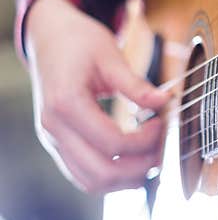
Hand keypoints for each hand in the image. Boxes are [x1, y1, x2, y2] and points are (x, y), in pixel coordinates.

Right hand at [25, 0, 168, 192]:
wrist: (50, 37)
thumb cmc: (80, 42)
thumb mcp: (110, 55)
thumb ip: (136, 84)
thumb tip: (165, 101)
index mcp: (66, 103)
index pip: (113, 143)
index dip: (146, 141)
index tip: (162, 124)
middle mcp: (54, 128)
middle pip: (102, 173)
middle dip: (139, 167)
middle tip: (161, 149)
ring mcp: (52, 140)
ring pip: (91, 183)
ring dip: (126, 179)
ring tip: (150, 157)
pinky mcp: (58, 145)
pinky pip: (84, 176)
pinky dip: (112, 177)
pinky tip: (133, 160)